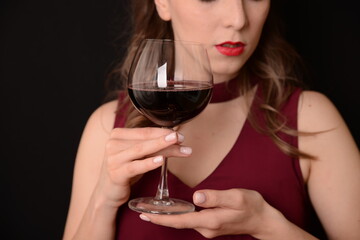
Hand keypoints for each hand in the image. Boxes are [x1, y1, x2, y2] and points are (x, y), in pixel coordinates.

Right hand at [94, 127, 191, 207]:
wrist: (108, 191)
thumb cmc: (126, 168)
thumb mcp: (137, 154)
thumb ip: (150, 145)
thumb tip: (175, 138)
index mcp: (118, 134)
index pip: (144, 131)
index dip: (163, 132)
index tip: (179, 135)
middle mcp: (113, 144)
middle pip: (145, 140)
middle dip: (166, 140)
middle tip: (181, 139)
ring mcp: (113, 159)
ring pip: (141, 151)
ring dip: (163, 149)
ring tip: (179, 148)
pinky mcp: (116, 174)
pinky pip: (135, 167)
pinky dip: (149, 163)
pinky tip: (161, 160)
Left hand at [140, 188, 280, 238]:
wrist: (263, 220)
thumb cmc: (252, 206)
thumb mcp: (237, 197)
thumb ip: (216, 197)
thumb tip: (196, 197)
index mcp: (210, 220)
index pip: (180, 220)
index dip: (162, 219)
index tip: (145, 216)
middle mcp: (206, 227)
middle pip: (178, 223)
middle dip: (160, 219)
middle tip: (141, 212)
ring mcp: (208, 228)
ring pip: (183, 222)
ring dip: (167, 217)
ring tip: (152, 210)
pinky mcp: (210, 225)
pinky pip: (190, 220)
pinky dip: (178, 216)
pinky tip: (172, 211)